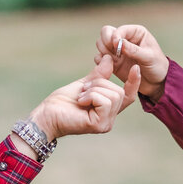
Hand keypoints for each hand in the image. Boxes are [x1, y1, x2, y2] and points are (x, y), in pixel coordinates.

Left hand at [26, 54, 141, 142]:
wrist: (47, 114)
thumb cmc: (62, 102)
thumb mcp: (84, 84)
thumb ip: (99, 75)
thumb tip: (110, 58)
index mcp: (107, 109)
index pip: (128, 96)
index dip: (134, 83)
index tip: (136, 67)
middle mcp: (110, 118)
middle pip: (119, 91)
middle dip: (99, 84)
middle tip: (83, 91)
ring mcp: (106, 123)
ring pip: (113, 95)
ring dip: (93, 90)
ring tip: (81, 97)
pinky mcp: (100, 125)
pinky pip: (104, 101)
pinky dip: (91, 96)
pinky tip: (81, 102)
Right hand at [94, 24, 169, 103]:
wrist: (156, 83)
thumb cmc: (157, 67)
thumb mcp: (149, 57)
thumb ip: (134, 50)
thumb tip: (119, 43)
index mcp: (135, 33)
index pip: (119, 29)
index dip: (115, 36)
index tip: (116, 45)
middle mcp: (124, 39)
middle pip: (106, 33)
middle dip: (106, 42)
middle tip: (113, 53)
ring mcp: (117, 50)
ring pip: (100, 43)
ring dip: (104, 51)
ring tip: (114, 60)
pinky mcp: (112, 61)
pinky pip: (99, 57)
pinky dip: (101, 60)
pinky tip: (110, 66)